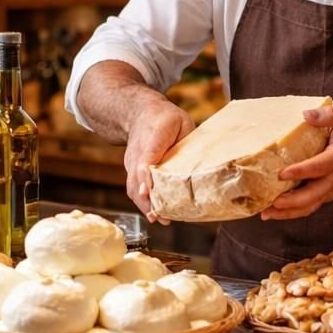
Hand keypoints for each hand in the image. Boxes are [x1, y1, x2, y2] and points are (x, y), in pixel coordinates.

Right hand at [123, 101, 194, 222]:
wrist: (140, 113)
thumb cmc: (166, 119)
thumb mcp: (183, 123)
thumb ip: (189, 142)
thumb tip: (202, 167)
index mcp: (154, 134)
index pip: (147, 157)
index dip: (146, 175)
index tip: (148, 191)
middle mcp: (138, 149)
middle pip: (137, 176)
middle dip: (145, 198)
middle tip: (158, 215)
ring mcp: (131, 160)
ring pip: (132, 185)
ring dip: (143, 204)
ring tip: (158, 218)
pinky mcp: (130, 168)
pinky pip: (133, 187)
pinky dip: (142, 201)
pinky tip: (154, 213)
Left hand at [263, 105, 332, 221]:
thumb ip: (330, 114)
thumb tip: (306, 114)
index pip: (320, 167)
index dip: (301, 171)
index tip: (282, 174)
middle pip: (314, 195)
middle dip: (292, 201)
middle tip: (271, 202)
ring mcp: (331, 189)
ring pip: (309, 206)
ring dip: (287, 212)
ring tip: (266, 213)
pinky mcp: (326, 195)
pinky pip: (309, 207)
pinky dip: (291, 213)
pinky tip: (272, 212)